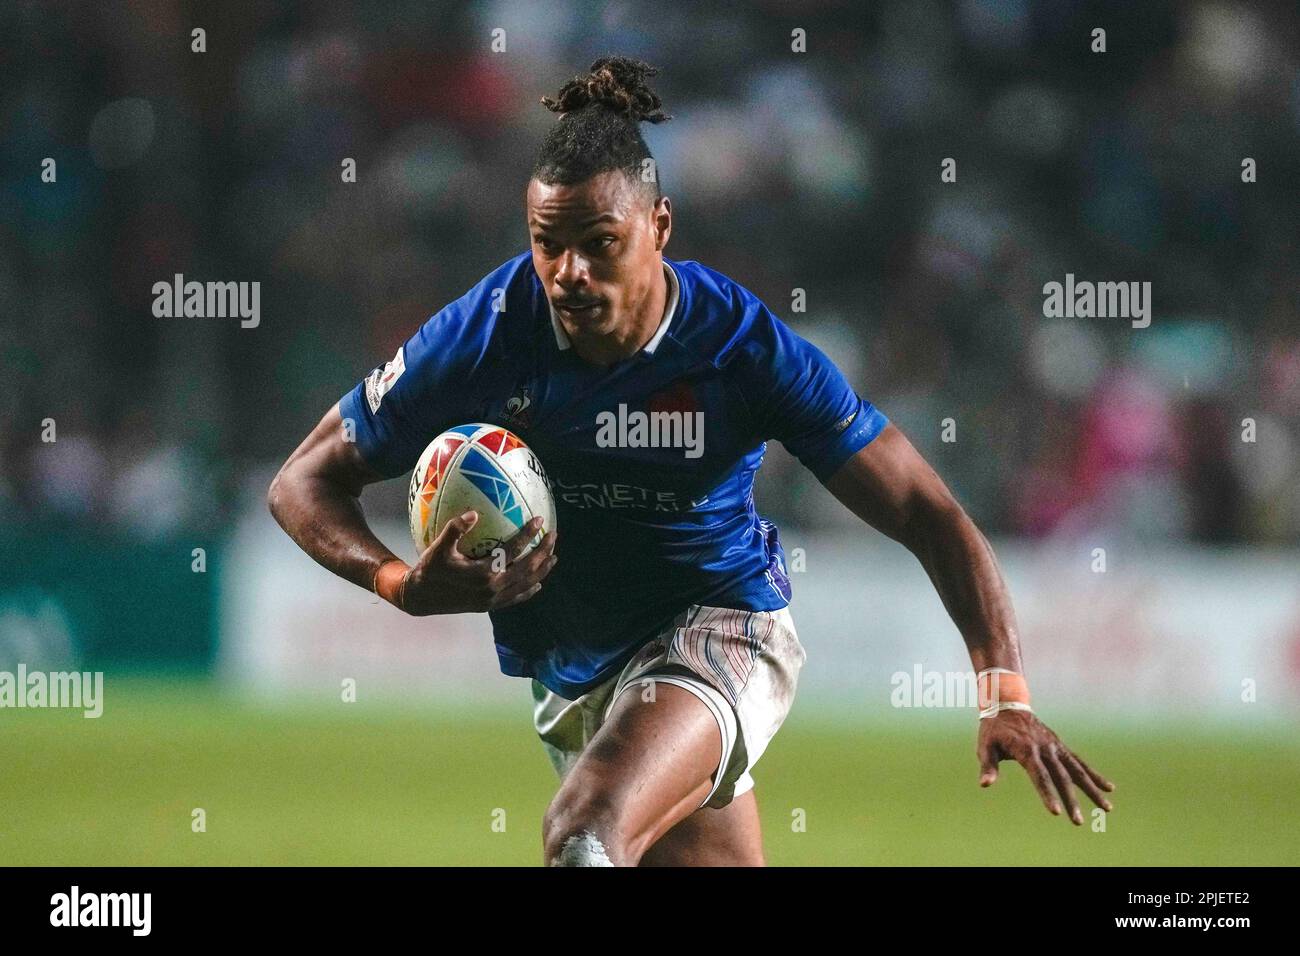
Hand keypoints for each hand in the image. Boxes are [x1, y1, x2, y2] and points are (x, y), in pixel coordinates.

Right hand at [400, 512, 556, 614]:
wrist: (420, 598)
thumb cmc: (429, 569)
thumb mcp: (439, 548)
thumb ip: (456, 529)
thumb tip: (474, 512)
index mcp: (483, 572)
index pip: (513, 551)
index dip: (528, 534)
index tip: (540, 520)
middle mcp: (492, 588)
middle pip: (527, 568)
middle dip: (543, 552)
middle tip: (554, 536)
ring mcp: (493, 600)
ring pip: (525, 585)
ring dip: (542, 571)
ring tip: (553, 558)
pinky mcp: (489, 607)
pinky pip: (515, 599)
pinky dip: (529, 591)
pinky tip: (538, 584)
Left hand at [976, 710, 1114, 824]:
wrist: (1007, 704)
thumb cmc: (994, 729)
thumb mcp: (985, 745)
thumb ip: (987, 765)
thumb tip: (985, 785)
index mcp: (1026, 749)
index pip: (1039, 775)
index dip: (1047, 794)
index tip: (1055, 812)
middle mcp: (1045, 748)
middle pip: (1061, 777)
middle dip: (1071, 801)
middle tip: (1078, 822)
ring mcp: (1056, 746)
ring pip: (1077, 771)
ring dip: (1092, 790)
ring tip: (1107, 808)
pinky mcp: (1060, 746)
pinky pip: (1079, 762)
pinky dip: (1094, 775)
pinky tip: (1109, 788)